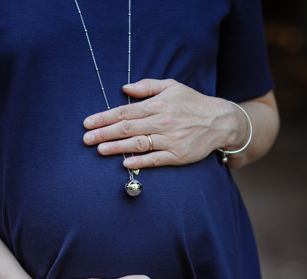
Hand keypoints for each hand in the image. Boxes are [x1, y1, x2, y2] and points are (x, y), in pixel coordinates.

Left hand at [83, 78, 248, 169]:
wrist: (220, 121)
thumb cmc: (192, 103)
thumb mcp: (172, 86)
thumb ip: (147, 87)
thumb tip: (125, 88)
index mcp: (157, 105)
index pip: (125, 111)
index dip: (104, 117)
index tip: (88, 123)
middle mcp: (162, 122)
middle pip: (127, 128)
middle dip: (104, 133)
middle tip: (86, 139)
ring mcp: (170, 140)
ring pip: (138, 144)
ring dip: (117, 147)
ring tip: (99, 150)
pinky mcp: (178, 155)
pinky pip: (155, 159)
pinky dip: (140, 161)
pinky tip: (125, 163)